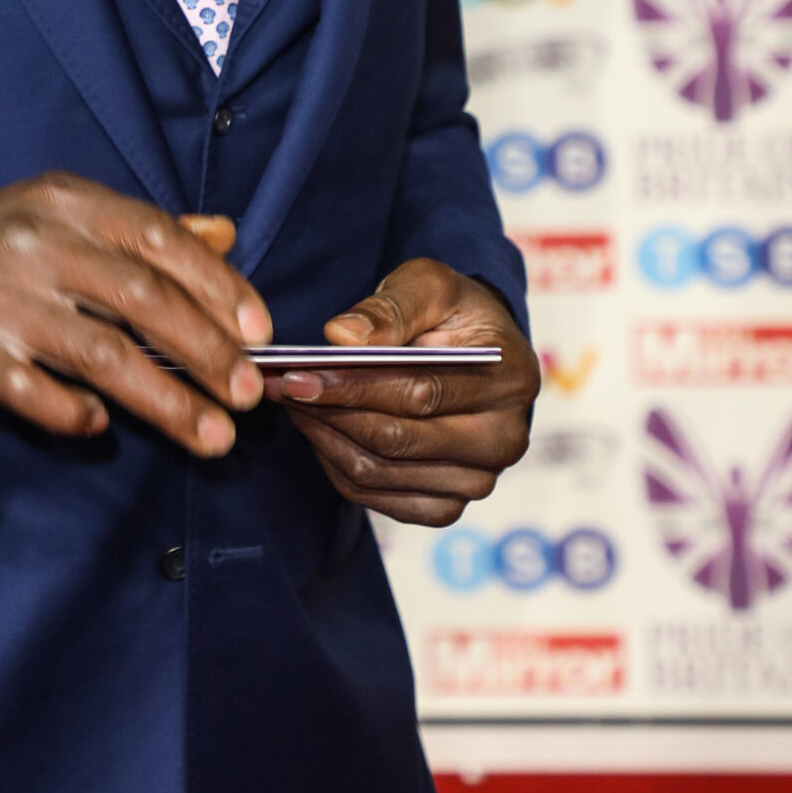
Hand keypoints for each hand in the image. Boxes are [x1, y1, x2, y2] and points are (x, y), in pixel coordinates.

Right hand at [0, 176, 270, 455]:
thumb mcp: (58, 218)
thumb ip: (143, 231)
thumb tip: (224, 235)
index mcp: (66, 204)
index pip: (158, 240)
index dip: (217, 286)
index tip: (259, 331)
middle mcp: (36, 246)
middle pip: (142, 301)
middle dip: (207, 352)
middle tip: (248, 395)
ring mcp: (2, 304)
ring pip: (104, 356)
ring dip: (167, 402)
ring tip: (212, 437)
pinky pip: (41, 395)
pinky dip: (78, 414)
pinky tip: (100, 426)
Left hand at [267, 259, 536, 526]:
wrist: (472, 351)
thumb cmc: (450, 313)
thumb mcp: (429, 286)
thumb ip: (389, 309)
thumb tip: (340, 337)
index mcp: (511, 379)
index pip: (420, 394)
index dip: (352, 387)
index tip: (295, 375)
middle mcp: (505, 440)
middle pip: (398, 440)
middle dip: (329, 413)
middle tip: (280, 388)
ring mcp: (479, 480)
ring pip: (381, 473)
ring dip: (326, 440)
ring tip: (292, 403)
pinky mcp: (449, 506)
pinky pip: (378, 497)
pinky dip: (339, 467)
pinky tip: (319, 431)